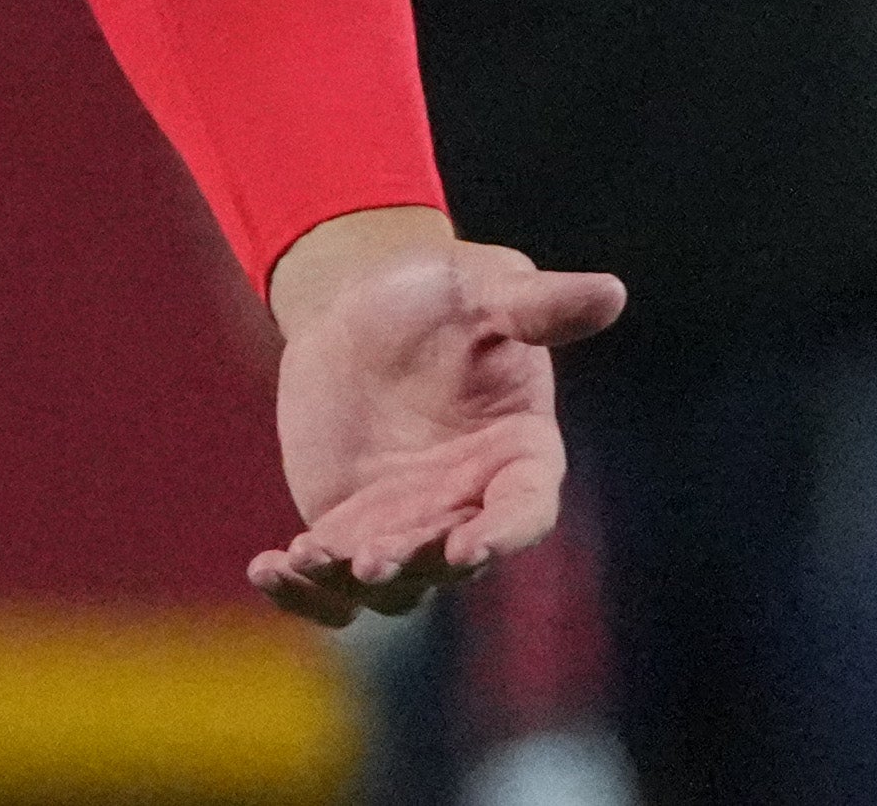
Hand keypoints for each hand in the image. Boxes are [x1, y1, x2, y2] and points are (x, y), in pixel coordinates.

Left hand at [251, 209, 625, 626]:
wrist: (361, 304)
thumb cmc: (439, 291)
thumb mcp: (485, 288)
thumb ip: (539, 304)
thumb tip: (611, 292)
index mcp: (520, 455)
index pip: (525, 511)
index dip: (503, 535)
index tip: (469, 547)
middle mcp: (470, 504)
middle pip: (450, 557)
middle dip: (412, 561)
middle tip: (371, 558)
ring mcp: (409, 525)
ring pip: (391, 582)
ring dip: (350, 580)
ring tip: (307, 556)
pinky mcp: (349, 528)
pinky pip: (331, 579)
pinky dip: (302, 589)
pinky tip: (265, 570)